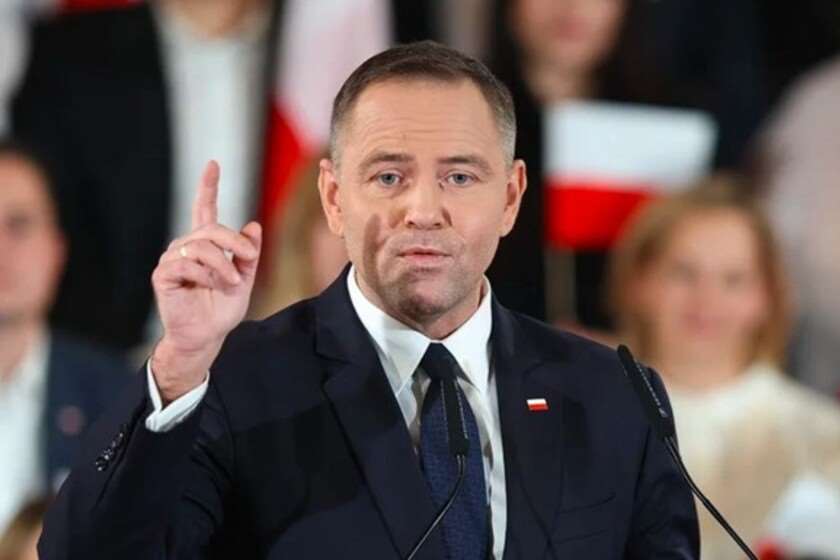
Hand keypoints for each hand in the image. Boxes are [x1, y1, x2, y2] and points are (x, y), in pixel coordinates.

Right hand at [150, 161, 261, 403]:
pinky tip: (209, 286)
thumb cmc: (221, 308)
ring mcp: (172, 260)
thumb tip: (253, 225)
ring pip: (201, 245)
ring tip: (231, 282)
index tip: (213, 164)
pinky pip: (186, 264)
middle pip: (211, 227)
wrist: (206, 335)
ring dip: (222, 264)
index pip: (204, 209)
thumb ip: (249, 254)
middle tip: (247, 260)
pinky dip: (204, 274)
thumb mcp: (245, 279)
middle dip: (235, 242)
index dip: (208, 186)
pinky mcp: (163, 275)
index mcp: (206, 244)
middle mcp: (186, 247)